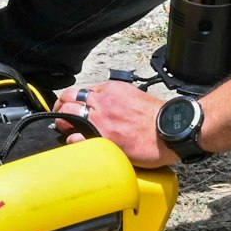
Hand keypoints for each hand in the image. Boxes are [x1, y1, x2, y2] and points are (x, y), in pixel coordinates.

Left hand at [53, 81, 178, 166]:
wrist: (170, 130)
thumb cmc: (157, 116)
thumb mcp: (133, 95)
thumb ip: (114, 98)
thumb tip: (101, 105)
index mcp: (110, 89)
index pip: (80, 90)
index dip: (71, 100)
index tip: (70, 106)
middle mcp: (102, 101)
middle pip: (68, 99)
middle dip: (61, 107)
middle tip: (61, 117)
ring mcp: (101, 120)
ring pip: (67, 114)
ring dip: (62, 121)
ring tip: (65, 129)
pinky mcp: (104, 138)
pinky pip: (76, 137)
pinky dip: (72, 139)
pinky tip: (75, 141)